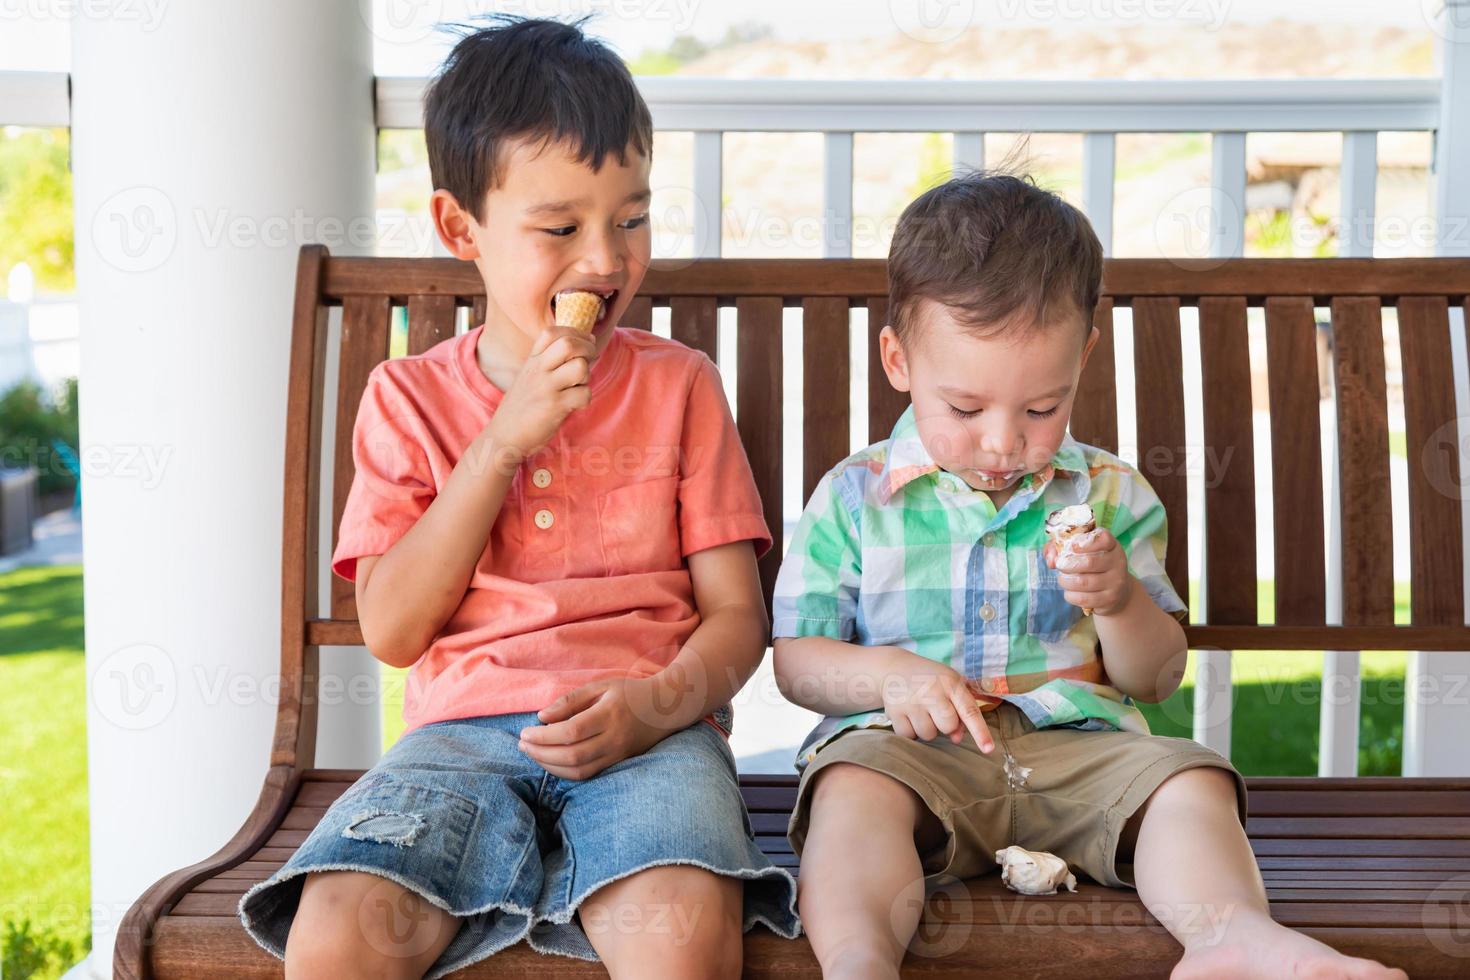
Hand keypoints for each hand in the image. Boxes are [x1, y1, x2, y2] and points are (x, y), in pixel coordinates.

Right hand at [485, 326, 598, 463]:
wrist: (504, 436)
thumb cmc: (522, 407)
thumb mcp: (528, 377)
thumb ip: (548, 362)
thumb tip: (582, 349)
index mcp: (531, 360)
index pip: (551, 332)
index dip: (574, 333)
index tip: (585, 342)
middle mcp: (537, 370)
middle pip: (568, 344)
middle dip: (587, 349)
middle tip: (590, 359)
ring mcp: (546, 388)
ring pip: (580, 368)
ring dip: (586, 377)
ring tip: (577, 386)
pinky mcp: (555, 407)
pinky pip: (584, 394)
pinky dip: (585, 399)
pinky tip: (574, 405)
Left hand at [517, 674, 680, 780]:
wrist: (666, 708)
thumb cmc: (629, 693)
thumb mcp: (601, 686)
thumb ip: (570, 701)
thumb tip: (541, 717)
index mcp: (609, 714)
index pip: (572, 731)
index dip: (544, 736)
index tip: (525, 732)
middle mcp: (615, 738)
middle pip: (572, 755)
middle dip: (541, 753)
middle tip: (522, 745)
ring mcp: (618, 754)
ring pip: (579, 770)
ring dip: (550, 766)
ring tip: (532, 754)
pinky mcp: (618, 763)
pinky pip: (588, 774)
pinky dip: (565, 772)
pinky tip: (551, 763)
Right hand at [879, 648, 993, 751]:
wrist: (894, 667)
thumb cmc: (931, 680)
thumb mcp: (951, 685)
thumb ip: (961, 710)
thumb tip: (957, 739)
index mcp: (951, 683)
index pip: (969, 711)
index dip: (980, 732)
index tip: (988, 749)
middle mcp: (931, 691)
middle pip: (948, 726)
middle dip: (946, 725)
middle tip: (937, 710)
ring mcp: (911, 701)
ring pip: (928, 734)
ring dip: (927, 728)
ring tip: (921, 710)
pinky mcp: (894, 711)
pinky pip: (909, 736)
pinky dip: (910, 730)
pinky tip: (908, 714)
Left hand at [1044, 529, 1132, 616]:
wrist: (1118, 592)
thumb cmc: (1093, 566)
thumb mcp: (1082, 552)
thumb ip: (1060, 548)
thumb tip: (1051, 560)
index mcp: (1112, 546)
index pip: (1103, 539)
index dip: (1085, 543)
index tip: (1071, 546)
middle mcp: (1117, 563)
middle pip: (1089, 562)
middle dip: (1067, 565)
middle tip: (1060, 566)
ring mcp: (1116, 582)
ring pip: (1083, 582)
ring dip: (1066, 581)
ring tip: (1062, 580)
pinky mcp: (1110, 599)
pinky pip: (1084, 598)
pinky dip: (1071, 595)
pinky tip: (1069, 592)